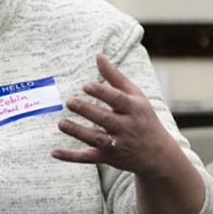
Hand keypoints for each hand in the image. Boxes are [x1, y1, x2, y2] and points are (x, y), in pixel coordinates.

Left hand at [51, 54, 176, 174]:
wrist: (158, 155)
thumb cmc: (143, 118)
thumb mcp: (135, 97)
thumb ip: (115, 77)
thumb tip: (98, 56)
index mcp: (134, 109)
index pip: (117, 100)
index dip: (102, 93)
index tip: (86, 85)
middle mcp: (127, 127)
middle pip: (105, 119)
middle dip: (87, 111)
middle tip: (69, 102)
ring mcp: (117, 145)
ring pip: (96, 139)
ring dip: (78, 132)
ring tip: (61, 123)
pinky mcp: (107, 158)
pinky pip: (88, 158)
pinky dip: (71, 156)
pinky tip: (54, 152)